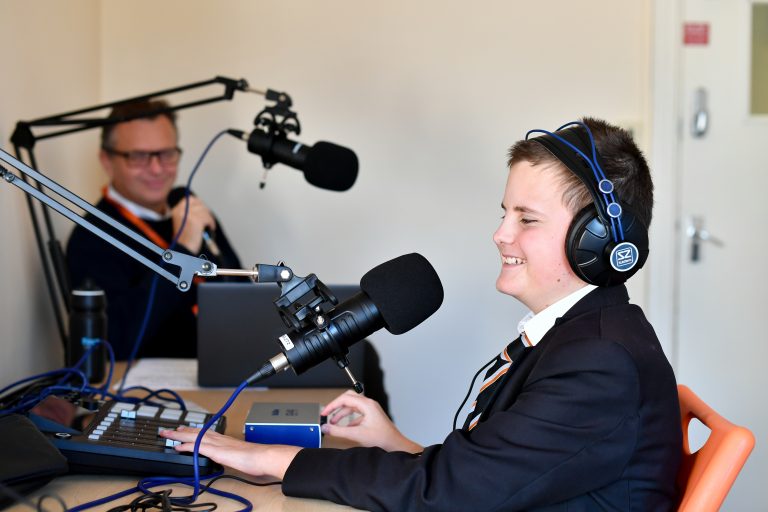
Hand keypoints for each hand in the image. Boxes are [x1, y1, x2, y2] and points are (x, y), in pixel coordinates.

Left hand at [160, 425, 299, 479]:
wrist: (262, 457)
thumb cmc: (256, 458)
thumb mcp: (242, 456)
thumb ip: (235, 456)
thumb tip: (234, 459)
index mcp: (226, 440)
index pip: (206, 433)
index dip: (194, 431)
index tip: (185, 429)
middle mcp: (220, 439)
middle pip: (197, 432)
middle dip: (182, 430)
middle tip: (170, 429)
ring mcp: (217, 444)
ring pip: (194, 436)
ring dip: (179, 435)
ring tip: (167, 434)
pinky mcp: (215, 451)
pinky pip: (197, 447)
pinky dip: (186, 445)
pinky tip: (177, 446)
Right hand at [170, 196, 216, 253]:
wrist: (183, 250)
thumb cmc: (184, 238)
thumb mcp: (183, 222)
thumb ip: (189, 213)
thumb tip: (201, 206)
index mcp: (176, 209)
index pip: (190, 199)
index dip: (199, 204)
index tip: (204, 211)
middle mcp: (181, 210)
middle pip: (199, 204)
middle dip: (205, 211)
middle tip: (208, 220)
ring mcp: (188, 214)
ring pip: (205, 211)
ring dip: (209, 219)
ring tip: (209, 226)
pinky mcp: (196, 220)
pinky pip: (208, 218)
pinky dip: (211, 224)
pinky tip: (210, 228)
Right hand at [321, 390, 422, 452]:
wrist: (395, 445)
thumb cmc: (382, 439)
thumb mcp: (356, 434)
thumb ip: (338, 431)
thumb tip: (326, 428)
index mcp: (367, 405)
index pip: (345, 398)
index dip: (332, 405)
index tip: (325, 412)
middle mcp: (369, 405)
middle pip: (348, 398)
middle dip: (337, 406)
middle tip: (328, 413)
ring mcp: (371, 410)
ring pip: (352, 407)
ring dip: (342, 414)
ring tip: (334, 423)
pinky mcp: (372, 417)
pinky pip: (357, 414)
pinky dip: (349, 420)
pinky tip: (345, 428)